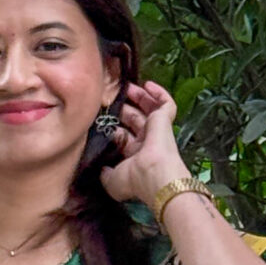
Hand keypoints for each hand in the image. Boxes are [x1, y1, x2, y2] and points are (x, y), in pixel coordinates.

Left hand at [98, 79, 185, 211]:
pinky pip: (166, 103)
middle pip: (134, 120)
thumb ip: (104, 173)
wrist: (153, 174)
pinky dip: (159, 93)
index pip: (123, 136)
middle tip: (109, 98)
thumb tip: (100, 169)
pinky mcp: (165, 119)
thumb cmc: (133, 179)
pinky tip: (148, 84)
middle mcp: (146, 142)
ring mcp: (157, 130)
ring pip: (148, 109)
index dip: (113, 127)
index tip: (99, 117)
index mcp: (135, 155)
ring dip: (138, 97)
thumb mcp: (112, 181)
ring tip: (125, 87)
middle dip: (123, 108)